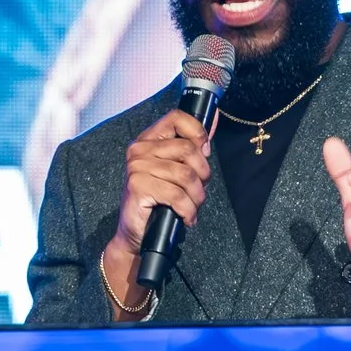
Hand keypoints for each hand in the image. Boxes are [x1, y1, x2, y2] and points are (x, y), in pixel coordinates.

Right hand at [102, 107, 212, 311]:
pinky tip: (187, 217)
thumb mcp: (175, 171)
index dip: (198, 133)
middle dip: (203, 174)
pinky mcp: (138, 186)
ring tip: (192, 207)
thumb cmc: (158, 202)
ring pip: (186, 175)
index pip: (177, 117)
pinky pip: (177, 195)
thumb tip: (213, 121)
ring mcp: (137, 167)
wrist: (136, 233)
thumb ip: (191, 149)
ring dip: (197, 197)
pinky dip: (188, 210)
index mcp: (149, 140)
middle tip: (198, 190)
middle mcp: (139, 149)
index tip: (204, 152)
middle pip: (188, 149)